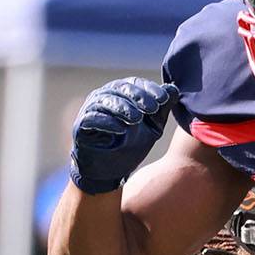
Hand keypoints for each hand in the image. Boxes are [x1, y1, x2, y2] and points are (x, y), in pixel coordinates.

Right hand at [69, 77, 177, 195]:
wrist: (111, 171)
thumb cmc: (131, 145)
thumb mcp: (152, 126)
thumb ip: (162, 108)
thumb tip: (173, 88)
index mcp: (121, 93)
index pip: (135, 83)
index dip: (150, 89)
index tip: (164, 99)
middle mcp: (104, 97)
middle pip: (121, 88)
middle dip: (138, 97)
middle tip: (152, 108)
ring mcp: (90, 109)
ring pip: (106, 101)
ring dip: (123, 108)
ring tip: (137, 119)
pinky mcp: (81, 125)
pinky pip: (92, 119)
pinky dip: (107, 122)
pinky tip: (121, 129)